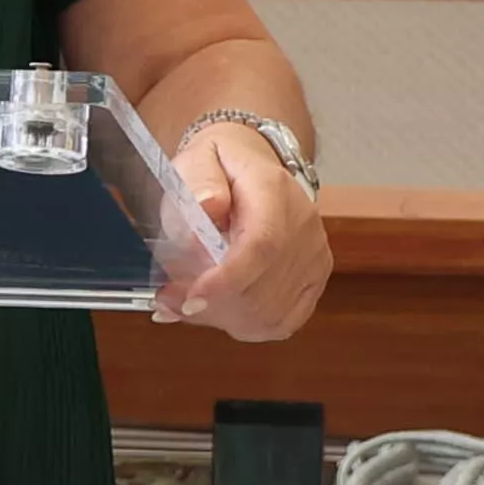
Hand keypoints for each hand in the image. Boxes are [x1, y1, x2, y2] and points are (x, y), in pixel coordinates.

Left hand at [154, 121, 330, 342]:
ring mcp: (314, 257)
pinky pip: (281, 323)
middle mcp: (304, 227)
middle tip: (169, 299)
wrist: (254, 170)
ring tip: (188, 301)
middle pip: (263, 290)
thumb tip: (207, 207)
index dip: (226, 282)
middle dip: (210, 306)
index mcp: (275, 192)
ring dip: (221, 317)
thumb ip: (198, 181)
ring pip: (269, 314)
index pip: (262, 246)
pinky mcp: (314, 281)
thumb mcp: (198, 159)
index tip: (189, 300)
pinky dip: (243, 325)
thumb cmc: (221, 168)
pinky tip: (218, 310)